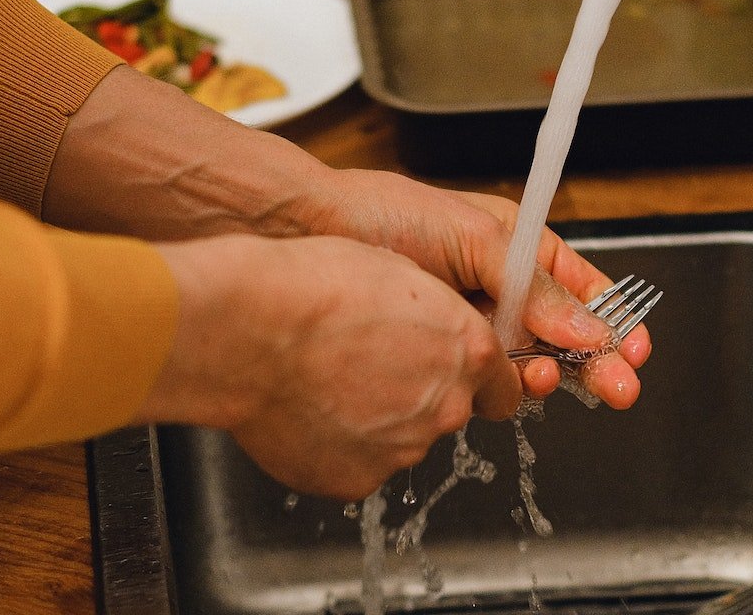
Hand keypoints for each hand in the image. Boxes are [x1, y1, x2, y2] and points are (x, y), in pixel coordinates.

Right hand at [140, 234, 520, 500]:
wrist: (247, 330)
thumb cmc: (311, 287)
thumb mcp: (395, 272)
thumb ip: (434, 315)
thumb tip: (435, 328)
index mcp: (466, 348)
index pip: (504, 384)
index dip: (477, 378)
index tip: (455, 375)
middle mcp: (445, 405)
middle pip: (449, 412)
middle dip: (419, 395)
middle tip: (366, 366)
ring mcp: (402, 449)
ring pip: (401, 439)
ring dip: (375, 418)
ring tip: (324, 382)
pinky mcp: (357, 480)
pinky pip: (357, 464)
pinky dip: (338, 445)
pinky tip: (307, 410)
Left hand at [300, 170, 649, 407]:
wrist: (308, 235)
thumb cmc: (383, 215)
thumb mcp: (475, 238)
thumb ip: (534, 287)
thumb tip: (588, 326)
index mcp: (515, 248)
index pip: (581, 289)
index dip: (611, 320)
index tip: (635, 349)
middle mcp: (497, 289)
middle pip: (562, 334)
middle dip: (592, 361)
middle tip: (617, 388)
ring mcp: (468, 323)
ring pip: (525, 362)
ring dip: (543, 372)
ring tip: (541, 375)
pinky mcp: (438, 352)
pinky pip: (482, 378)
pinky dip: (497, 384)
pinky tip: (502, 382)